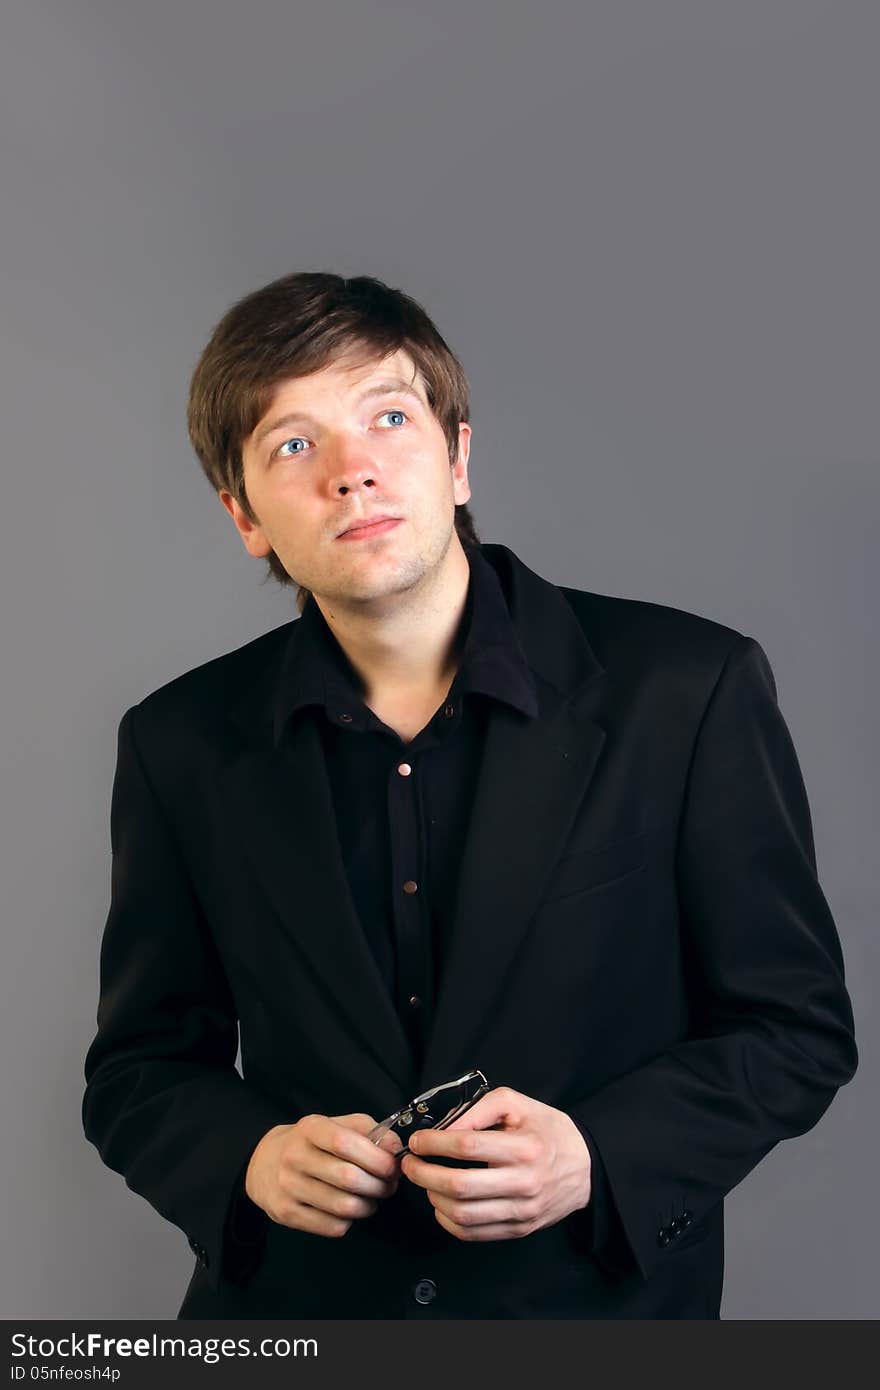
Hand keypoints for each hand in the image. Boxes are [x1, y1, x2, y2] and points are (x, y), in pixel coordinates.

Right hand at [245, 1113, 400, 1237]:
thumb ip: (367, 1130)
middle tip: (389, 1185)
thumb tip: (396, 1148)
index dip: (376, 1157)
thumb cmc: (310, 1143)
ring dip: (368, 1205)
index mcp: (310, 1129)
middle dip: (379, 1185)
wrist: (263, 1163)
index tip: (393, 1166)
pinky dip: (350, 1221)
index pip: (345, 1142)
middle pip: (348, 1178)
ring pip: (343, 1206)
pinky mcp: (286, 1213)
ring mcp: (288, 1187)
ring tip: (372, 1198)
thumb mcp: (333, 1124)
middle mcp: (294, 1156)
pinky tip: (350, 1210)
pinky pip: (331, 1226)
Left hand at [400, 1085, 590, 1241]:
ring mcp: (521, 1212)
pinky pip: (473, 1233)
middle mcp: (523, 1183)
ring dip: (432, 1197)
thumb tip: (446, 1128)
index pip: (467, 1146)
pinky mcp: (519, 1230)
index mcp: (524, 1148)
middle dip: (423, 1174)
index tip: (418, 1140)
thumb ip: (479, 1109)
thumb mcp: (518, 1105)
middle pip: (459, 1186)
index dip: (434, 1143)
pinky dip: (447, 1221)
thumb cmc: (548, 1130)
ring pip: (462, 1214)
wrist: (586, 1167)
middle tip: (410, 1164)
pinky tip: (441, 1203)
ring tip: (425, 1182)